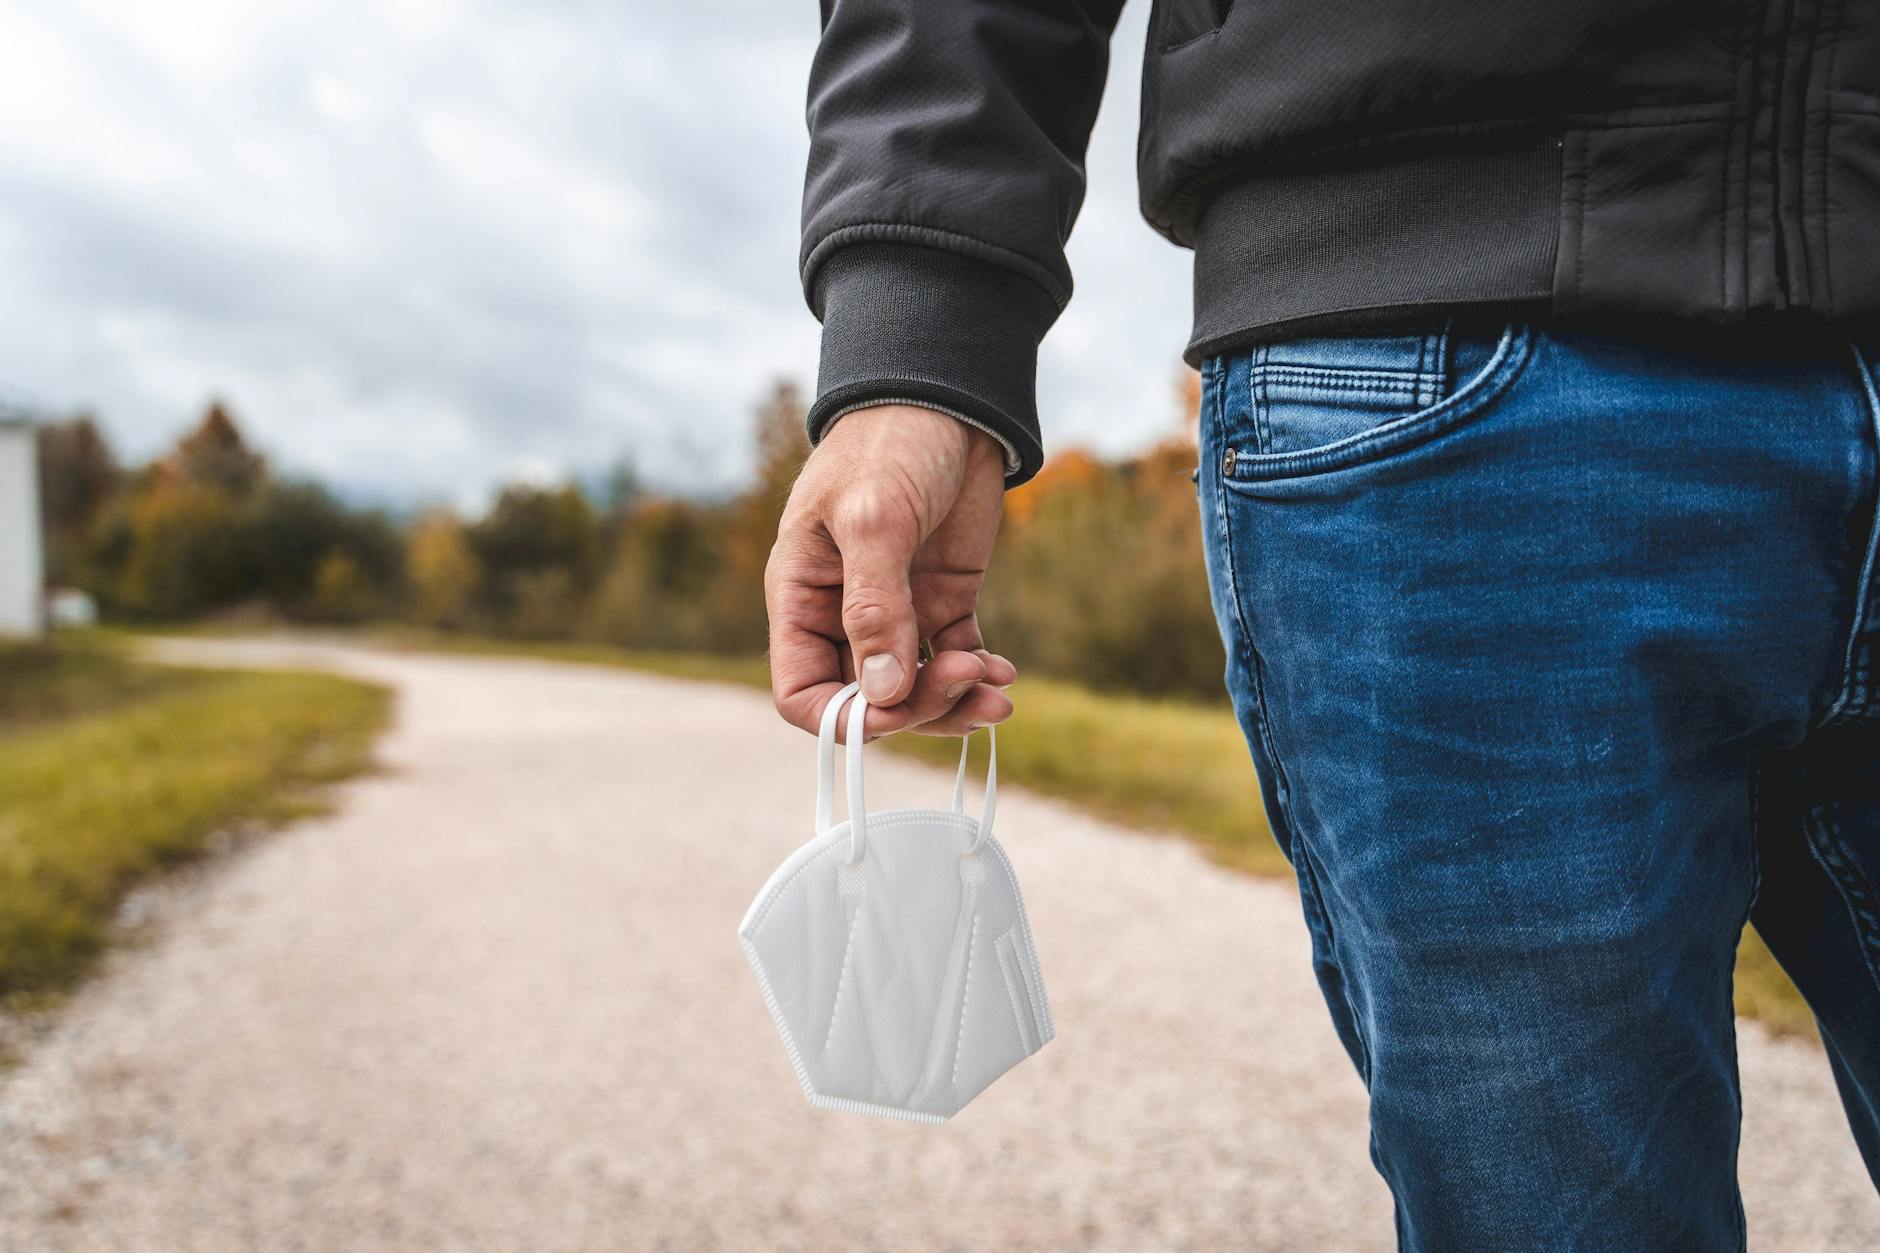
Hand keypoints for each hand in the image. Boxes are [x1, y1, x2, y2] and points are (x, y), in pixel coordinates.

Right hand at [766, 404, 1016, 739]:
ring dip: (954, 700)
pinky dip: (977, 673)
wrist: (949, 397)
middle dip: (918, 706)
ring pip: (916, 688)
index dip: (845, 718)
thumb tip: (881, 693)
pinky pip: (954, 658)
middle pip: (870, 700)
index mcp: (803, 597)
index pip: (804, 693)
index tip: (896, 708)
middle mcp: (844, 614)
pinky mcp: (943, 598)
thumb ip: (874, 606)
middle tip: (968, 680)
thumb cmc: (890, 443)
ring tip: (997, 690)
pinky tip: (1003, 670)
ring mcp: (898, 608)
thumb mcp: (874, 519)